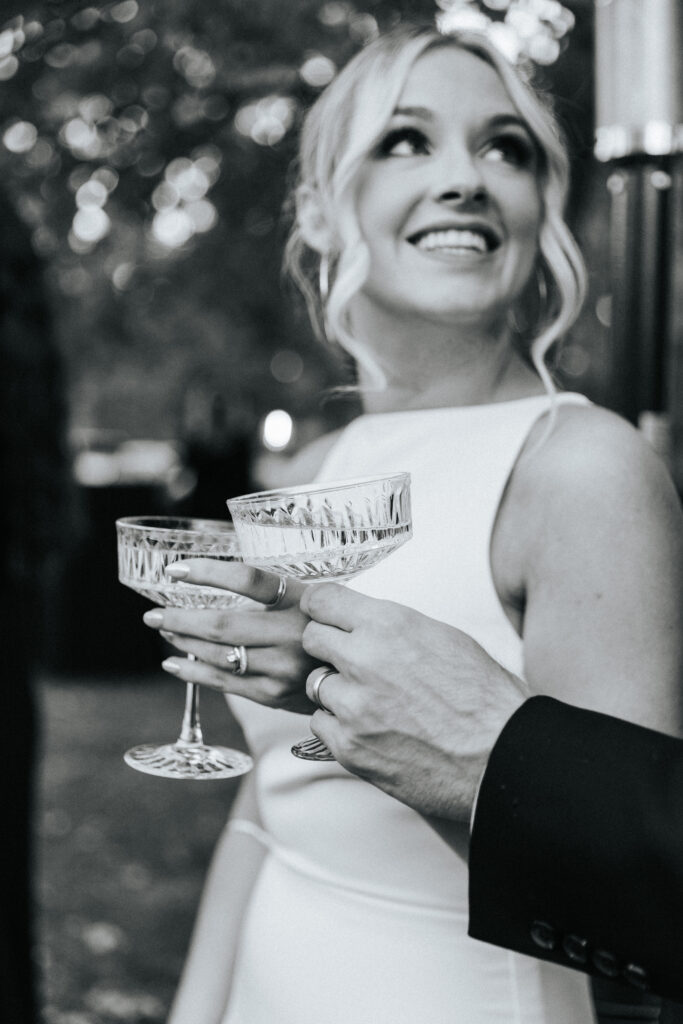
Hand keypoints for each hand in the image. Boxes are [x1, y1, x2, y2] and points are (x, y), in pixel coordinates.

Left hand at [144, 561, 317, 712]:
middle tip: (153, 613)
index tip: (175, 570)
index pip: (248, 579)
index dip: (208, 572)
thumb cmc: (325, 629)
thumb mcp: (313, 599)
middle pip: (223, 624)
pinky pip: (224, 683)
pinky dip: (192, 673)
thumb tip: (217, 578)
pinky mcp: (274, 695)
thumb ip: (275, 593)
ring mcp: (283, 668)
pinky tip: (174, 664)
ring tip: (165, 631)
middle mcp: (293, 633)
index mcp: (302, 600)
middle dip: (180, 618)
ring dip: (183, 643)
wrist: (357, 678)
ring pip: (219, 655)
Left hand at [300, 583, 529, 821]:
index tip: (324, 614)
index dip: (322, 607)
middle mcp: (364, 659)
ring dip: (337, 690)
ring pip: (316, 684)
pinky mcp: (349, 746)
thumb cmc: (484, 697)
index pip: (323, 600)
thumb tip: (361, 621)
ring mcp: (353, 706)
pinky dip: (340, 726)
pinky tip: (373, 729)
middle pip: (312, 639)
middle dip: (328, 646)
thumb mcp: (443, 637)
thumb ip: (393, 627)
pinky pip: (321, 724)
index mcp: (389, 625)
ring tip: (374, 701)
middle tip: (352, 661)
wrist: (502, 755)